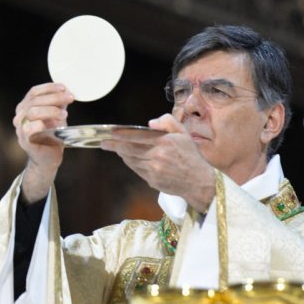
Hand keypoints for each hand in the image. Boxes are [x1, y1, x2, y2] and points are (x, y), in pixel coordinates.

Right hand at [13, 83, 73, 202]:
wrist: (49, 157)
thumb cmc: (53, 135)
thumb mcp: (57, 115)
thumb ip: (59, 103)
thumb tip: (68, 90)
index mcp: (25, 106)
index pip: (34, 92)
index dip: (49, 87)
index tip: (64, 88)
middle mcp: (20, 115)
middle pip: (35, 100)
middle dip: (55, 97)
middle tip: (70, 98)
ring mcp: (20, 128)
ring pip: (32, 112)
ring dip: (50, 110)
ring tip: (64, 114)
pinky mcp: (24, 140)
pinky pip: (28, 129)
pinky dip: (39, 124)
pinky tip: (50, 125)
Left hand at [99, 113, 216, 211]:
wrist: (199, 182)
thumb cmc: (191, 155)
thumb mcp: (183, 133)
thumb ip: (168, 122)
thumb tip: (149, 123)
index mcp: (165, 142)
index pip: (137, 136)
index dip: (122, 134)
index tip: (111, 132)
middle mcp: (158, 155)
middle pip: (129, 149)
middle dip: (114, 145)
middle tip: (104, 142)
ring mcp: (154, 169)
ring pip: (131, 160)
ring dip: (122, 154)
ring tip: (116, 148)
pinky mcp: (152, 180)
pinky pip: (137, 169)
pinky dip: (131, 163)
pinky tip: (129, 159)